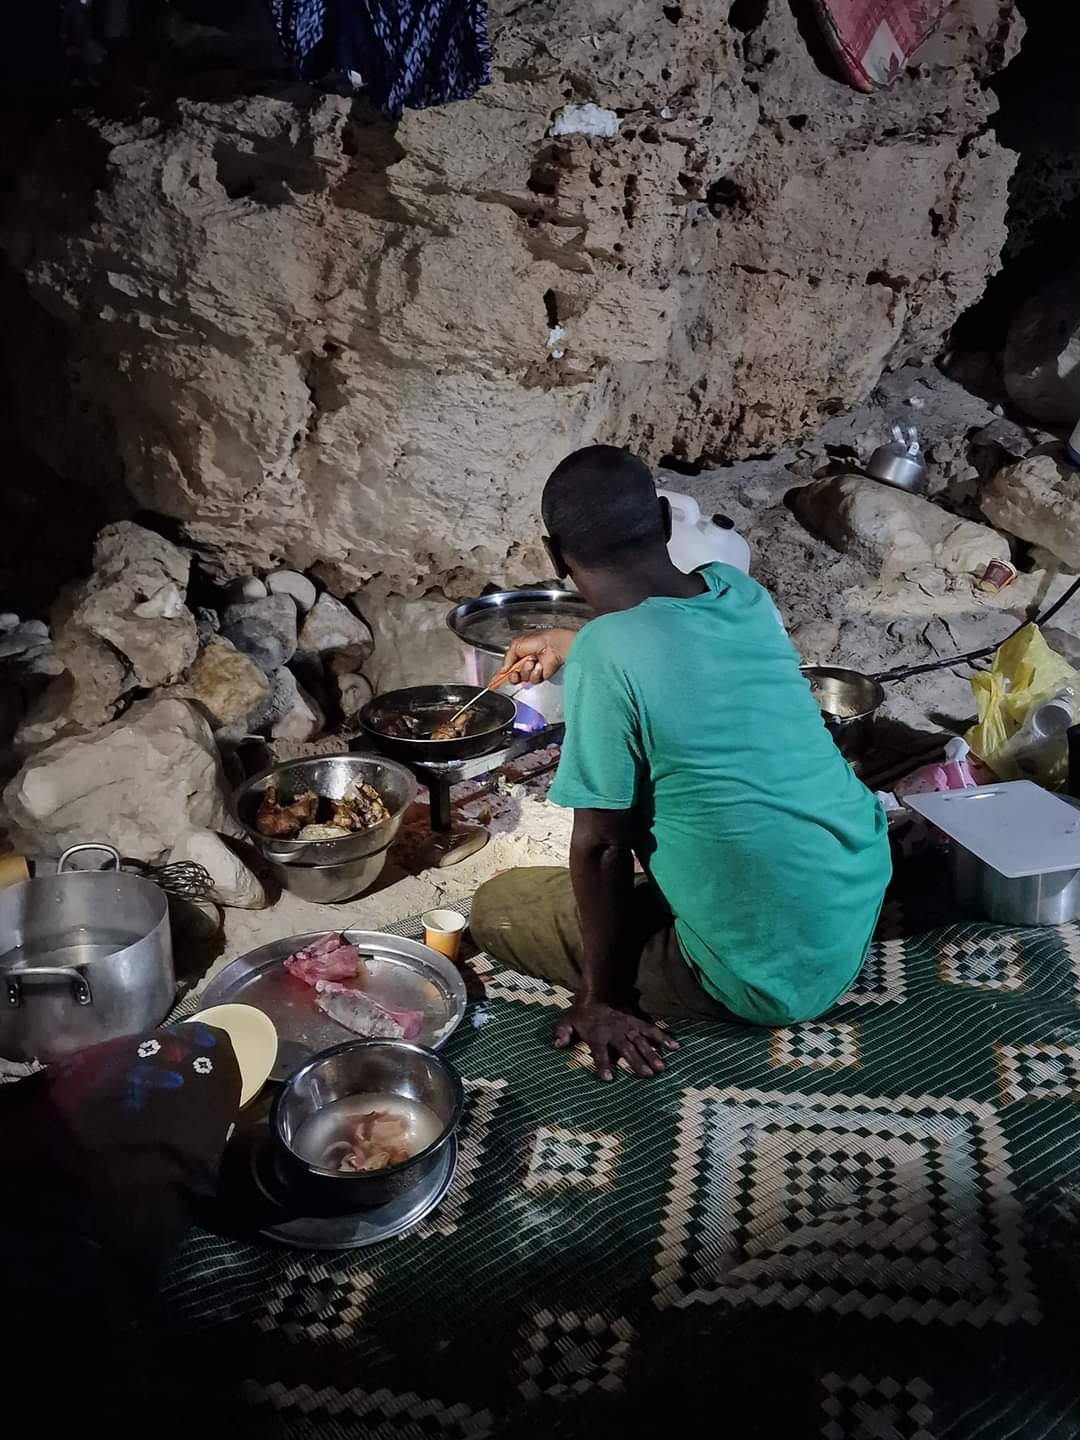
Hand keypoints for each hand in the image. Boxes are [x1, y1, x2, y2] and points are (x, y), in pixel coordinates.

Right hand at [499, 628, 575, 685]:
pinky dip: (535, 672)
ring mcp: (532, 670)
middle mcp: (524, 663)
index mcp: (518, 654)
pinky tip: (539, 665)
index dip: (501, 674)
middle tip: (516, 670)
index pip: (506, 667)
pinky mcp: (540, 676)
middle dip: (513, 675)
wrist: (553, 646)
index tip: (494, 681)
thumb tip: (502, 671)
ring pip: (523, 678)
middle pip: (513, 677)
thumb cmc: (538, 640)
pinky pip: (533, 680)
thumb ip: (506, 659)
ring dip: (526, 670)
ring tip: (532, 661)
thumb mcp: (515, 645)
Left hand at [554, 998, 677, 1080]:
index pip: (599, 1052)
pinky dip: (663, 1037)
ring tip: (661, 1067)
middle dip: (636, 1062)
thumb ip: (562, 1033)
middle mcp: (615, 1033)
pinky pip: (651, 1030)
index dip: (602, 1065)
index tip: (608, 1079)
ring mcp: (628, 1028)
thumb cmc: (581, 1014)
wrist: (596, 994)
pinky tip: (675, 1046)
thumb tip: (557, 1045)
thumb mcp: (566, 1021)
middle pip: (626, 1049)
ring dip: (651, 1054)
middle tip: (647, 1075)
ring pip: (641, 1042)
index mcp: (597, 1035)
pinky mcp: (637, 1023)